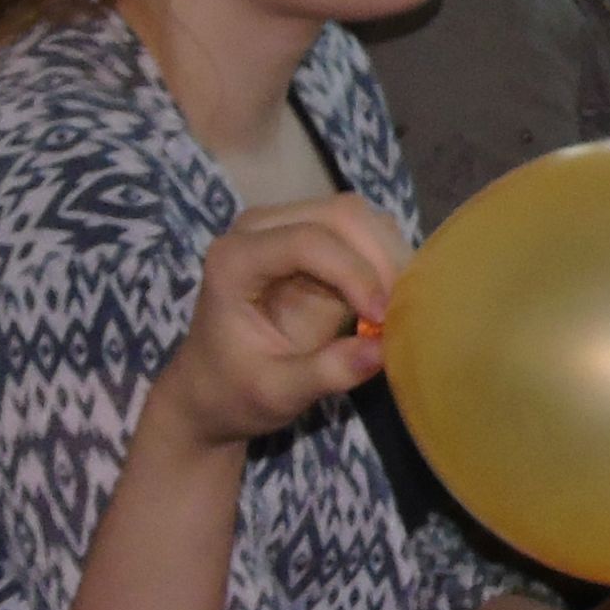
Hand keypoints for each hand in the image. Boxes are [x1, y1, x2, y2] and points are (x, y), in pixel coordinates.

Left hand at [150, 197, 403, 444]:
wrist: (211, 388)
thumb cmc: (234, 391)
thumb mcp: (276, 394)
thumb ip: (325, 373)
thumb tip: (382, 350)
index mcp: (235, 260)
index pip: (307, 241)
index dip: (354, 273)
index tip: (381, 320)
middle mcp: (258, 229)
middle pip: (339, 215)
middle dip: (378, 261)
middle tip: (398, 314)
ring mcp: (284, 226)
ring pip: (356, 216)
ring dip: (386, 258)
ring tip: (395, 309)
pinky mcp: (309, 236)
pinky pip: (360, 231)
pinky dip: (382, 260)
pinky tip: (386, 299)